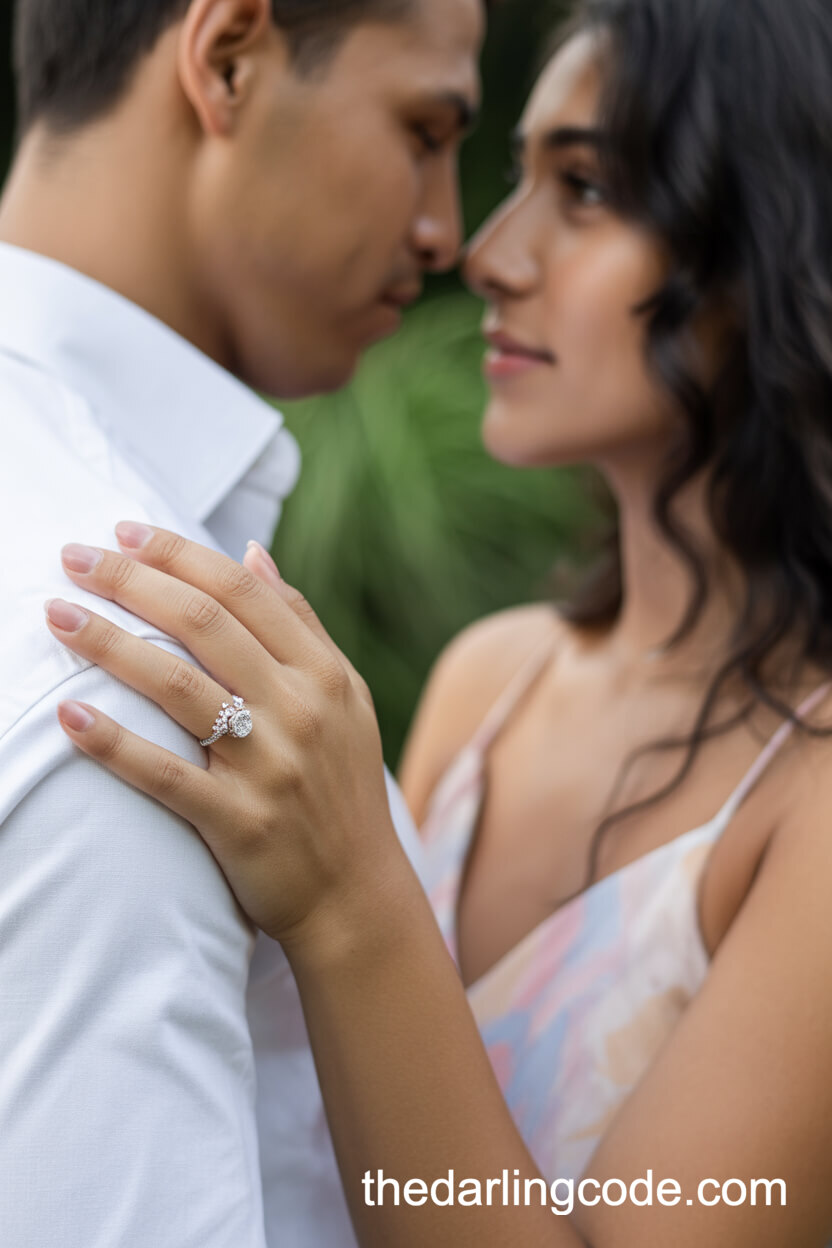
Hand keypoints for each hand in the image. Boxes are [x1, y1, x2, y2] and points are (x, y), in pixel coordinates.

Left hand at [44, 524, 404, 953]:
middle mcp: (300, 710)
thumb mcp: (344, 696)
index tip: (125, 532)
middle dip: (133, 581)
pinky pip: (165, 776)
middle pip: (204, 625)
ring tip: (57, 615)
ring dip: (110, 644)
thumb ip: (301, 622)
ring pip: (177, 687)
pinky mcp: (239, 822)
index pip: (243, 592)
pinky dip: (115, 745)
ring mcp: (270, 766)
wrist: (356, 893)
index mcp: (322, 673)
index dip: (179, 554)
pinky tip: (70, 718)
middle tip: (73, 557)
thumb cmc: (341, 786)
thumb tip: (252, 552)